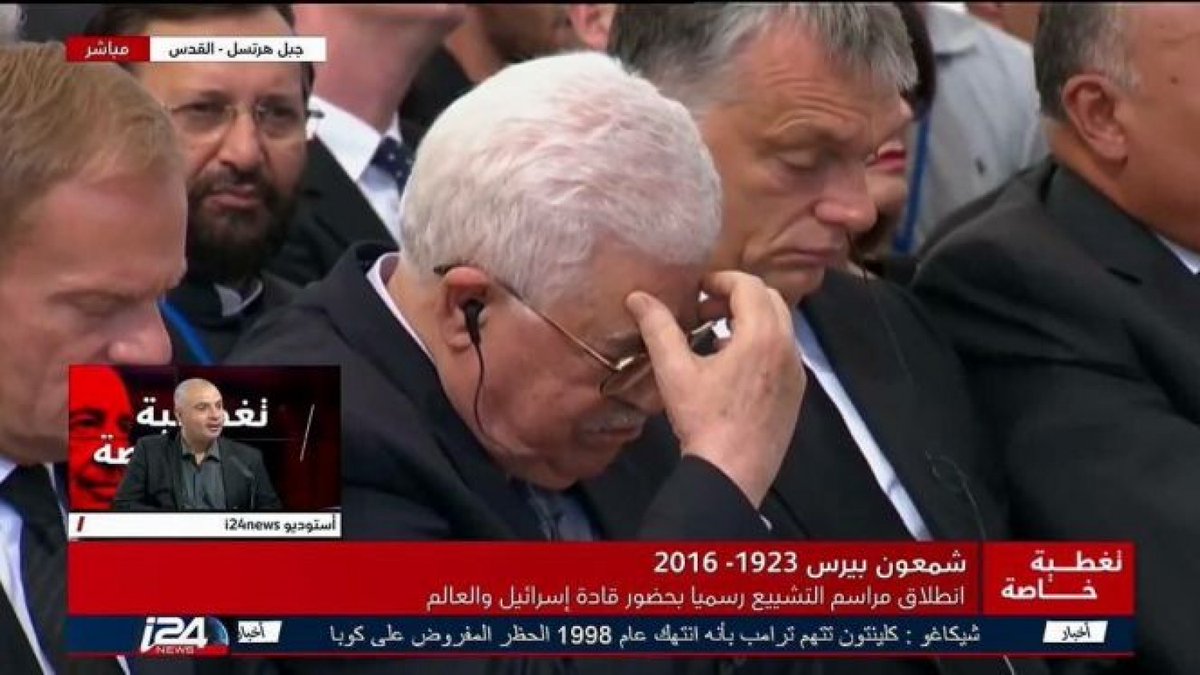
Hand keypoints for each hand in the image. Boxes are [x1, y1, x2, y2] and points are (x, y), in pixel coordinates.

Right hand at [626, 271, 804, 506]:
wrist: (732, 474)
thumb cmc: (703, 419)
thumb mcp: (675, 371)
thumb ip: (658, 328)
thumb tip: (638, 297)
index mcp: (762, 335)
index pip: (749, 286)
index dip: (721, 280)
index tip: (697, 291)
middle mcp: (787, 348)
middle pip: (770, 300)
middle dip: (737, 296)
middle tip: (705, 311)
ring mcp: (796, 372)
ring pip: (779, 327)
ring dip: (750, 320)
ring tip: (715, 339)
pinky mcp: (795, 393)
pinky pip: (782, 353)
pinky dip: (761, 345)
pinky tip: (731, 369)